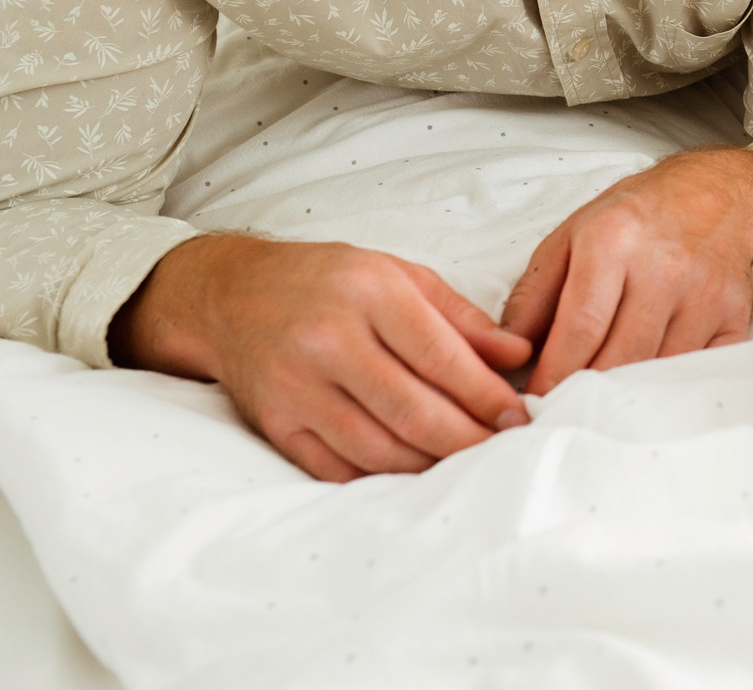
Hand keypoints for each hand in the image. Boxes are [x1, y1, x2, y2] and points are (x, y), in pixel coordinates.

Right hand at [111, 232, 533, 482]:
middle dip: (466, 438)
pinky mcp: (276, 423)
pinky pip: (337, 467)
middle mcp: (329, 341)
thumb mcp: (399, 275)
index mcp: (368, 294)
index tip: (517, 416)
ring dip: (429, 464)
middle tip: (502, 449)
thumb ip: (461, 317)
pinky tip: (414, 473)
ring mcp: (297, 387)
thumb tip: (520, 355)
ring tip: (466, 464)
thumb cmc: (328, 281)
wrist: (232, 296)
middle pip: (411, 409)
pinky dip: (381, 477)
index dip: (484, 394)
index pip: (439, 356)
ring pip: (377, 447)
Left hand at [502, 146, 752, 394]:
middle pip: (619, 358)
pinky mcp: (735, 314)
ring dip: (624, 396)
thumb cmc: (631, 220)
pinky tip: (646, 389)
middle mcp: (664, 267)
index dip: (553, 376)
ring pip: (657, 371)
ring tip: (599, 406)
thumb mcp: (569, 239)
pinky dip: (668, 387)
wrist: (714, 196)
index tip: (534, 403)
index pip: (580, 329)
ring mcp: (705, 293)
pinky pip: (696, 369)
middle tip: (561, 414)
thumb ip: (533, 295)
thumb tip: (506, 354)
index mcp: (613, 241)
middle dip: (584, 394)